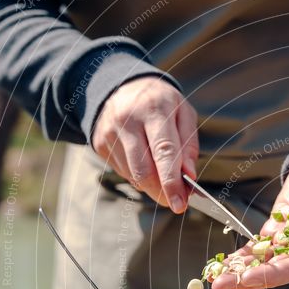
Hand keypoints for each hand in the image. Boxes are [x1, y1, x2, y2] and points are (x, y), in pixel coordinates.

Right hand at [91, 77, 197, 213]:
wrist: (120, 85)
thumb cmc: (160, 102)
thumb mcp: (183, 113)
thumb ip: (189, 145)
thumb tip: (189, 176)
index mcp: (153, 109)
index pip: (164, 152)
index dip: (172, 182)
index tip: (180, 204)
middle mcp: (128, 120)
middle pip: (144, 170)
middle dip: (162, 192)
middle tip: (176, 201)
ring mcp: (109, 133)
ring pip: (133, 176)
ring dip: (152, 186)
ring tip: (163, 175)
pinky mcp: (99, 144)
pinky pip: (124, 172)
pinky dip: (139, 176)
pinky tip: (144, 161)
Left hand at [211, 141, 288, 288]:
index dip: (276, 273)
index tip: (250, 277)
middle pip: (283, 269)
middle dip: (251, 279)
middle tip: (221, 285)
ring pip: (269, 263)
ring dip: (242, 272)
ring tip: (216, 280)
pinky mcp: (282, 232)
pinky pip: (262, 249)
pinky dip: (243, 258)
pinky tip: (223, 266)